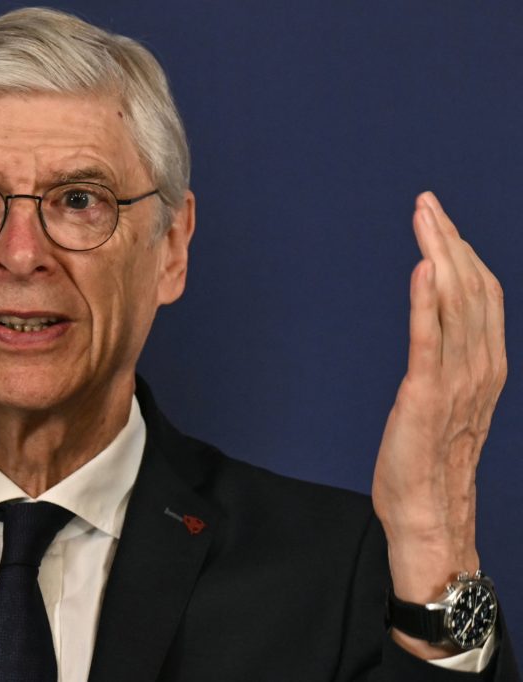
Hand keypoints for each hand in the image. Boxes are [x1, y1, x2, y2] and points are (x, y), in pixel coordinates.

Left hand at [372, 192, 505, 656]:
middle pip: (470, 288)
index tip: (440, 218)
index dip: (464, 251)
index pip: (482, 294)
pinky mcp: (425, 397)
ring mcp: (456, 382)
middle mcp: (480, 367)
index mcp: (487, 365)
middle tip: (427, 203)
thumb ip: (449, 357)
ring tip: (425, 218)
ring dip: (439, 255)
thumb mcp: (449, 398)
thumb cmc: (430, 456)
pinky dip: (426, 302)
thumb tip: (438, 318)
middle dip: (449, 239)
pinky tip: (422, 268)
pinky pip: (429, 341)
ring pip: (455, 304)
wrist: (428, 511)